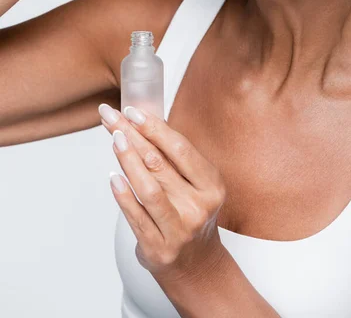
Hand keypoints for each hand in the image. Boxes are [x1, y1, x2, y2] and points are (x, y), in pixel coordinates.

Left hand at [98, 103, 226, 280]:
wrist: (196, 265)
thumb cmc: (191, 214)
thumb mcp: (195, 185)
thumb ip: (172, 158)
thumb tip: (141, 121)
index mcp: (212, 185)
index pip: (180, 149)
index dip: (154, 128)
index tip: (133, 111)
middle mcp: (199, 207)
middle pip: (159, 164)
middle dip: (132, 136)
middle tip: (112, 117)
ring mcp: (179, 229)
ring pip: (148, 188)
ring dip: (127, 160)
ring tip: (113, 139)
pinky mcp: (159, 247)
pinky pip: (136, 216)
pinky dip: (123, 195)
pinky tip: (113, 177)